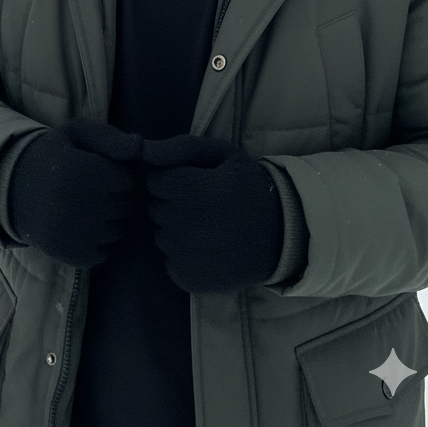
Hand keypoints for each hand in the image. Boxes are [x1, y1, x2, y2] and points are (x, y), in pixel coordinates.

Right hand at [7, 119, 144, 266]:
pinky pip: (105, 253)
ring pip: (120, 231)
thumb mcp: (76, 133)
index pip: (129, 179)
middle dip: (119, 197)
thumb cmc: (53, 156)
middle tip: (95, 189)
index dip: (119, 173)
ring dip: (112, 220)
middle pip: (128, 206)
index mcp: (81, 170)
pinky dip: (99, 242)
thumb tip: (140, 147)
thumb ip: (109, 136)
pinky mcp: (70, 255)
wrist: (12, 189)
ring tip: (88, 207)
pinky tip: (82, 226)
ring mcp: (75, 234)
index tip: (101, 170)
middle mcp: (79, 204)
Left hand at [142, 135, 283, 292]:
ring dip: (177, 231)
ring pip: (161, 236)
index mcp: (184, 189)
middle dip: (173, 205)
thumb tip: (143, 150)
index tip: (197, 184)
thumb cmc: (249, 187)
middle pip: (155, 209)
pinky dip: (185, 257)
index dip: (174, 180)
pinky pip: (171, 262)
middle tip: (205, 207)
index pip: (154, 182)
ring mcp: (182, 254)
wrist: (285, 234)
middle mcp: (178, 223)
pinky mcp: (187, 279)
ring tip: (210, 229)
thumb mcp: (221, 154)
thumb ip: (180, 147)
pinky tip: (210, 250)